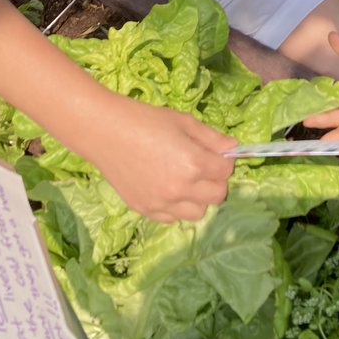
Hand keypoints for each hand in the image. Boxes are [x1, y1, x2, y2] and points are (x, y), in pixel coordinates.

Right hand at [88, 94, 235, 221]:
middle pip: (217, 196)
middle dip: (216, 181)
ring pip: (197, 213)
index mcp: (194, 164)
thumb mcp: (184, 122)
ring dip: (198, 198)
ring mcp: (162, 203)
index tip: (215, 154)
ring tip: (186, 180)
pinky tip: (167, 188)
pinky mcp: (145, 210)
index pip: (226, 171)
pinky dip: (176, 207)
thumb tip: (233, 147)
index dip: (224, 160)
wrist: (105, 132)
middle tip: (203, 167)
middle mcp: (181, 189)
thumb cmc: (146, 120)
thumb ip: (212, 138)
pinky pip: (172, 218)